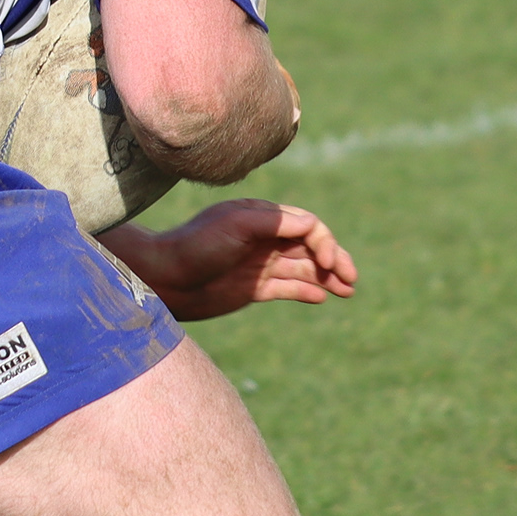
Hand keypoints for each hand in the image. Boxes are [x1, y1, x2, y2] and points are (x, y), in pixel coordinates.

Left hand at [109, 199, 356, 320]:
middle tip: (351, 279)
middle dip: (334, 260)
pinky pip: (287, 287)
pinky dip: (306, 291)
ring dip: (326, 277)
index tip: (327, 262)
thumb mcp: (235, 225)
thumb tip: (311, 225)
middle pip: (310, 247)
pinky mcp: (253, 287)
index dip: (324, 242)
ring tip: (347, 291)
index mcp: (262, 218)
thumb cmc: (196, 246)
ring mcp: (259, 264)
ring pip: (303, 268)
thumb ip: (274, 222)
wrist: (165, 278)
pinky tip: (322, 297)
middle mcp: (264, 239)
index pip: (307, 226)